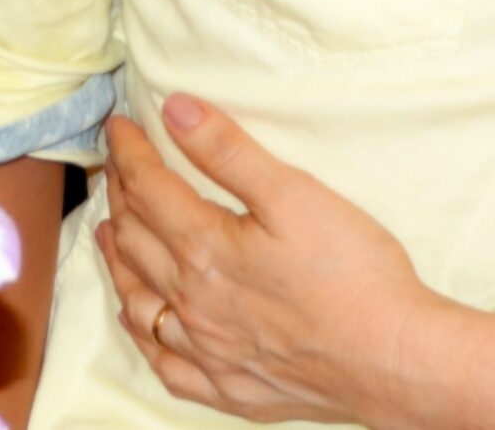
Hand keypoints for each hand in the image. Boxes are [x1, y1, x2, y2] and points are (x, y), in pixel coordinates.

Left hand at [97, 98, 441, 424]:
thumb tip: (175, 109)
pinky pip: (164, 361)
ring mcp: (206, 349)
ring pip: (139, 300)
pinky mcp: (227, 385)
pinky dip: (143, 333)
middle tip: (114, 169)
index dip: (129, 154)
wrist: (387, 357)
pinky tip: (142, 321)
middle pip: (136, 241)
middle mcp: (192, 302)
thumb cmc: (351, 272)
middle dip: (120, 197)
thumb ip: (229, 151)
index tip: (119, 127)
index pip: (149, 190)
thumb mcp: (294, 194)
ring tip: (107, 234)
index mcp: (206, 249)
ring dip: (118, 261)